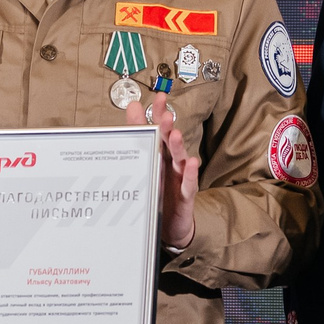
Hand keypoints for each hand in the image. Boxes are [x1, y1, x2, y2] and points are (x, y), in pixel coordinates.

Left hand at [125, 97, 199, 251]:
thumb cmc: (160, 191)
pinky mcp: (185, 196)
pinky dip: (189, 174)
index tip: (159, 97)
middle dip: (167, 128)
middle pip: (170, 142)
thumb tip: (133, 107)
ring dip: (178, 147)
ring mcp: (180, 178)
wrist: (171, 225)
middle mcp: (172, 163)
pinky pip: (188, 184)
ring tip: (175, 135)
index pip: (160, 130)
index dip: (159, 113)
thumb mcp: (148, 162)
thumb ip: (140, 134)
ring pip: (179, 160)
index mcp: (161, 153)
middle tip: (165, 115)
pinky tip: (190, 164)